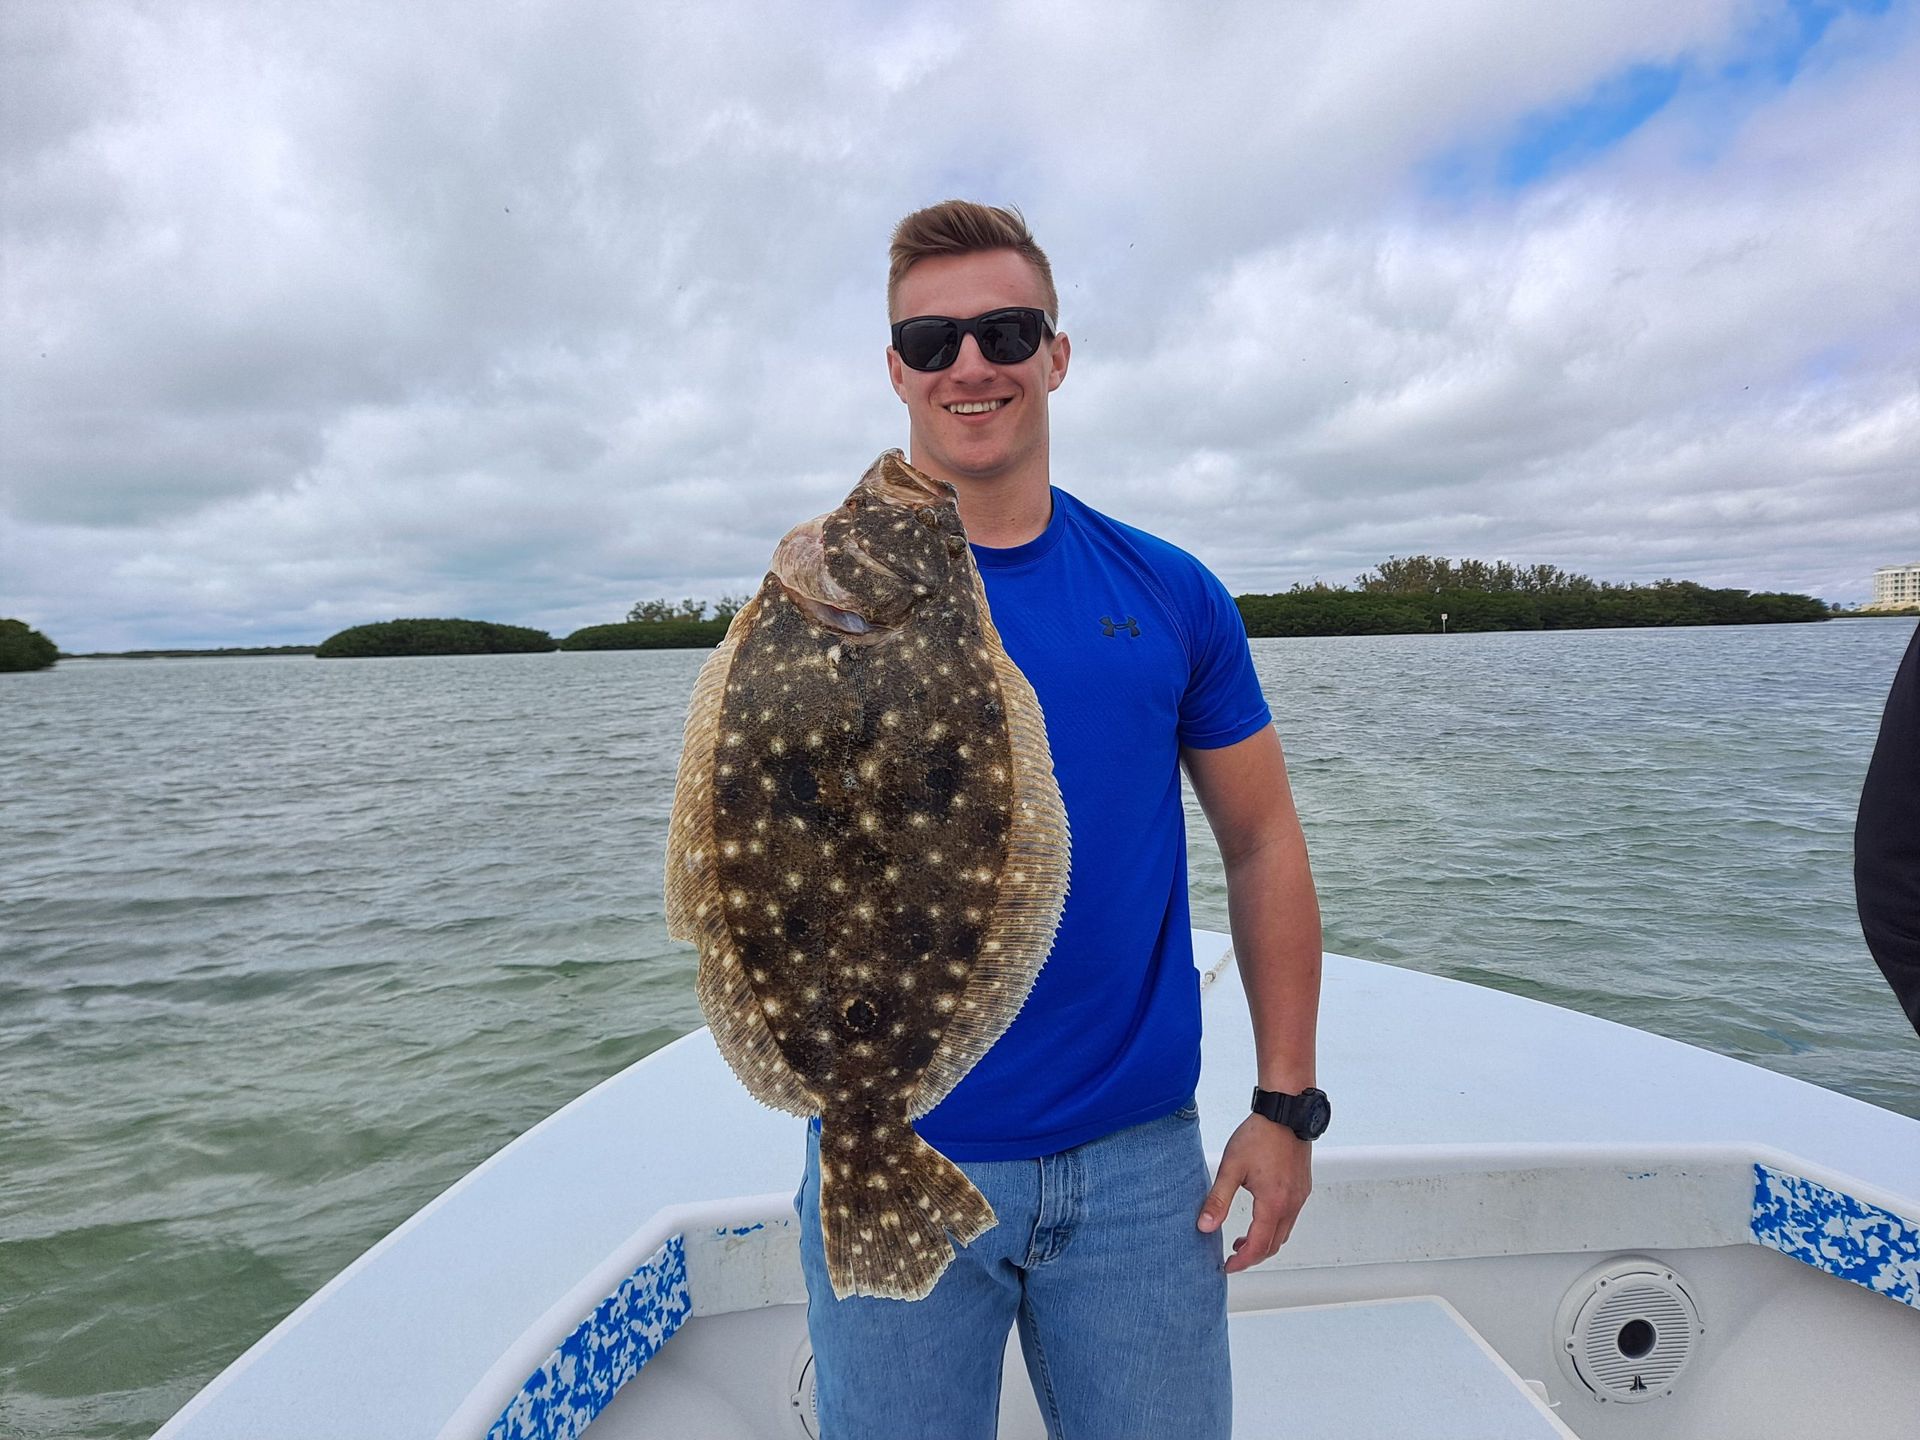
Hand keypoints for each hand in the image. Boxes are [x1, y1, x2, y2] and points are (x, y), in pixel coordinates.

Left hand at [1196, 1114, 1311, 1272]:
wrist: (1285, 1112)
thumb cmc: (1259, 1136)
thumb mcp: (1231, 1168)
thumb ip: (1218, 1200)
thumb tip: (1205, 1227)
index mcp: (1273, 1203)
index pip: (1259, 1246)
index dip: (1242, 1261)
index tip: (1228, 1265)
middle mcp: (1291, 1204)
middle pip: (1274, 1245)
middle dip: (1253, 1255)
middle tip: (1233, 1256)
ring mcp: (1300, 1196)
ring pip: (1284, 1232)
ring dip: (1265, 1241)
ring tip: (1242, 1239)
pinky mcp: (1302, 1187)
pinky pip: (1290, 1217)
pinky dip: (1275, 1226)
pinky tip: (1260, 1216)